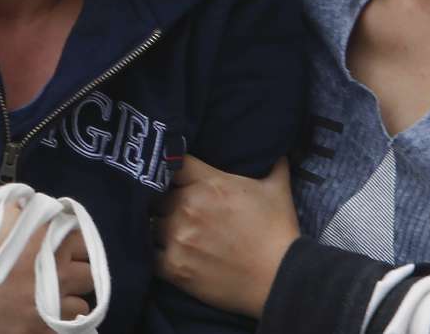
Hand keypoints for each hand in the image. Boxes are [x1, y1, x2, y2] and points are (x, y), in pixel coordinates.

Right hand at [0, 191, 93, 333]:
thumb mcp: (4, 208)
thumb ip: (29, 209)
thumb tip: (39, 210)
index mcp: (54, 242)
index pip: (85, 243)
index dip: (75, 245)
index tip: (66, 248)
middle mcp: (58, 274)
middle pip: (88, 276)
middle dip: (78, 272)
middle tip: (61, 273)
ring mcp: (46, 306)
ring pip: (79, 307)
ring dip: (69, 300)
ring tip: (53, 298)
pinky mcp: (30, 329)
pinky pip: (59, 332)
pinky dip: (54, 325)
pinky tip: (43, 317)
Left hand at [154, 155, 298, 318]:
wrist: (279, 279)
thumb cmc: (278, 231)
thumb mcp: (277, 188)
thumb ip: (272, 164)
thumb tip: (278, 151)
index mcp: (210, 182)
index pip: (175, 163)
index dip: (173, 167)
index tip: (177, 176)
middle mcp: (188, 206)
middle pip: (158, 194)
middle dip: (167, 200)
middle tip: (178, 210)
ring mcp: (178, 237)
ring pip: (152, 223)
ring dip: (161, 226)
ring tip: (174, 233)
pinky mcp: (174, 266)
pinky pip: (150, 254)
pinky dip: (156, 253)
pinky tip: (168, 254)